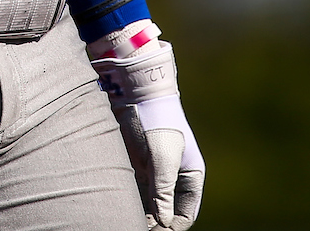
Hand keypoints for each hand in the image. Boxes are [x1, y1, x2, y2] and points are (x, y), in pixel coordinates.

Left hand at [91, 42, 204, 229]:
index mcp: (189, 177)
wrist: (138, 93)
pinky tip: (120, 207)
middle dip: (154, 224)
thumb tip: (162, 223)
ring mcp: (154, 173)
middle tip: (138, 227)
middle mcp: (173, 178)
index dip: (172, 227)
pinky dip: (129, 202)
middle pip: (165, 212)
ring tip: (127, 219)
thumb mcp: (163, 159)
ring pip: (148, 205)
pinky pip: (135, 192)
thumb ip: (162, 191)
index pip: (185, 215)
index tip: (156, 230)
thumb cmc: (158, 123)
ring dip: (140, 214)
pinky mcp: (136, 166)